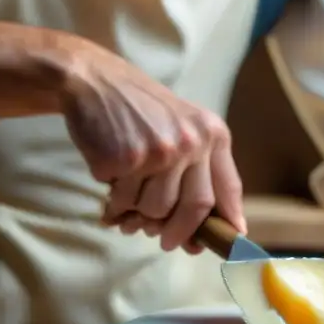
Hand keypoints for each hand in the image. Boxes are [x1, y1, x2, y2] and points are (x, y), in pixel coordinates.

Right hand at [58, 43, 245, 251]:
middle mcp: (190, 142)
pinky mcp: (125, 159)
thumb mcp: (185, 127)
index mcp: (212, 134)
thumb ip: (201, 171)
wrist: (96, 81)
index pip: (227, 189)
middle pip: (194, 208)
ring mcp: (158, 151)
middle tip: (165, 242)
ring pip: (155, 209)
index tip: (227, 243)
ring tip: (128, 204)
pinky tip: (110, 192)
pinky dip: (114, 206)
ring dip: (139, 215)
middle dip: (178, 232)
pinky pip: (123, 202)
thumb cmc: (143, 111)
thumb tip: (215, 230)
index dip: (227, 221)